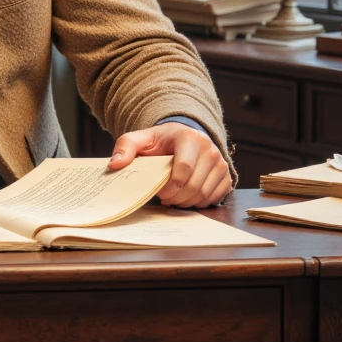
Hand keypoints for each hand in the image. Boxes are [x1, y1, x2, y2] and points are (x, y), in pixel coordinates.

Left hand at [108, 122, 231, 207]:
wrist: (183, 137)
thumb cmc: (160, 142)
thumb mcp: (140, 140)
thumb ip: (125, 147)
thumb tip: (115, 164)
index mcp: (189, 138)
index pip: (184, 168)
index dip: (170, 186)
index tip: (159, 192)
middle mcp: (210, 149)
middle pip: (194, 185)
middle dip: (176, 198)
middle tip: (164, 199)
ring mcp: (220, 163)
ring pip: (204, 194)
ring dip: (186, 202)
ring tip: (174, 198)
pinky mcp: (226, 175)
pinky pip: (215, 197)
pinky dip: (199, 203)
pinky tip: (187, 198)